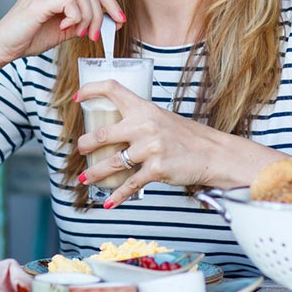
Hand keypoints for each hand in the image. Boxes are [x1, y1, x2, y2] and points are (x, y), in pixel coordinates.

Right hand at [0, 0, 125, 65]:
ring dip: (89, 16)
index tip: (120, 20)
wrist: (2, 48)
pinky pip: (69, 1)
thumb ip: (82, 21)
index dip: (109, 1)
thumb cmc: (29, 38)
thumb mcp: (63, 29)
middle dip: (103, 11)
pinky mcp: (37, 1)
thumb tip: (108, 21)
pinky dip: (76, 18)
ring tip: (82, 34)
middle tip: (99, 34)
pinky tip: (67, 29)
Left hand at [74, 80, 225, 206]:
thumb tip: (116, 131)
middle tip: (81, 149)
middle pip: (103, 134)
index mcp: (145, 109)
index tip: (77, 98)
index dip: (91, 90)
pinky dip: (117, 195)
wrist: (213, 154)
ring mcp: (150, 148)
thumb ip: (141, 122)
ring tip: (84, 177)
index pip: (113, 90)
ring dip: (94, 173)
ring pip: (112, 163)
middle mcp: (145, 126)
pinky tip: (107, 201)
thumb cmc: (188, 137)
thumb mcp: (163, 119)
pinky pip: (130, 184)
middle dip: (86, 145)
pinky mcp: (156, 169)